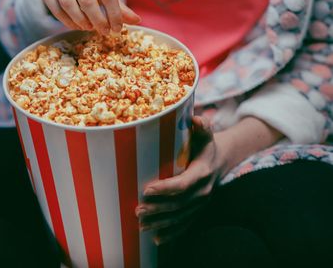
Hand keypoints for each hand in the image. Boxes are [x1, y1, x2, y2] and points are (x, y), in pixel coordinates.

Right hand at [38, 0, 140, 34]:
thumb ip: (118, 4)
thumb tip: (137, 21)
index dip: (114, 14)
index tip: (117, 29)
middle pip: (87, 1)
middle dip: (98, 20)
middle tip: (104, 32)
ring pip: (69, 6)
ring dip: (82, 22)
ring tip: (90, 28)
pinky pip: (56, 10)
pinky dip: (68, 22)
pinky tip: (77, 26)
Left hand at [136, 116, 224, 244]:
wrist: (222, 158)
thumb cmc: (204, 143)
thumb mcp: (204, 133)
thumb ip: (201, 126)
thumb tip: (194, 119)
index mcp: (202, 172)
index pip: (183, 184)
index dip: (165, 189)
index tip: (147, 189)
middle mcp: (203, 190)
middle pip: (178, 204)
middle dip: (157, 209)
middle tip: (137, 210)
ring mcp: (200, 203)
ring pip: (180, 217)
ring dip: (160, 223)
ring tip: (141, 225)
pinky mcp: (197, 210)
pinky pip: (185, 224)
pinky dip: (171, 233)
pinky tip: (157, 239)